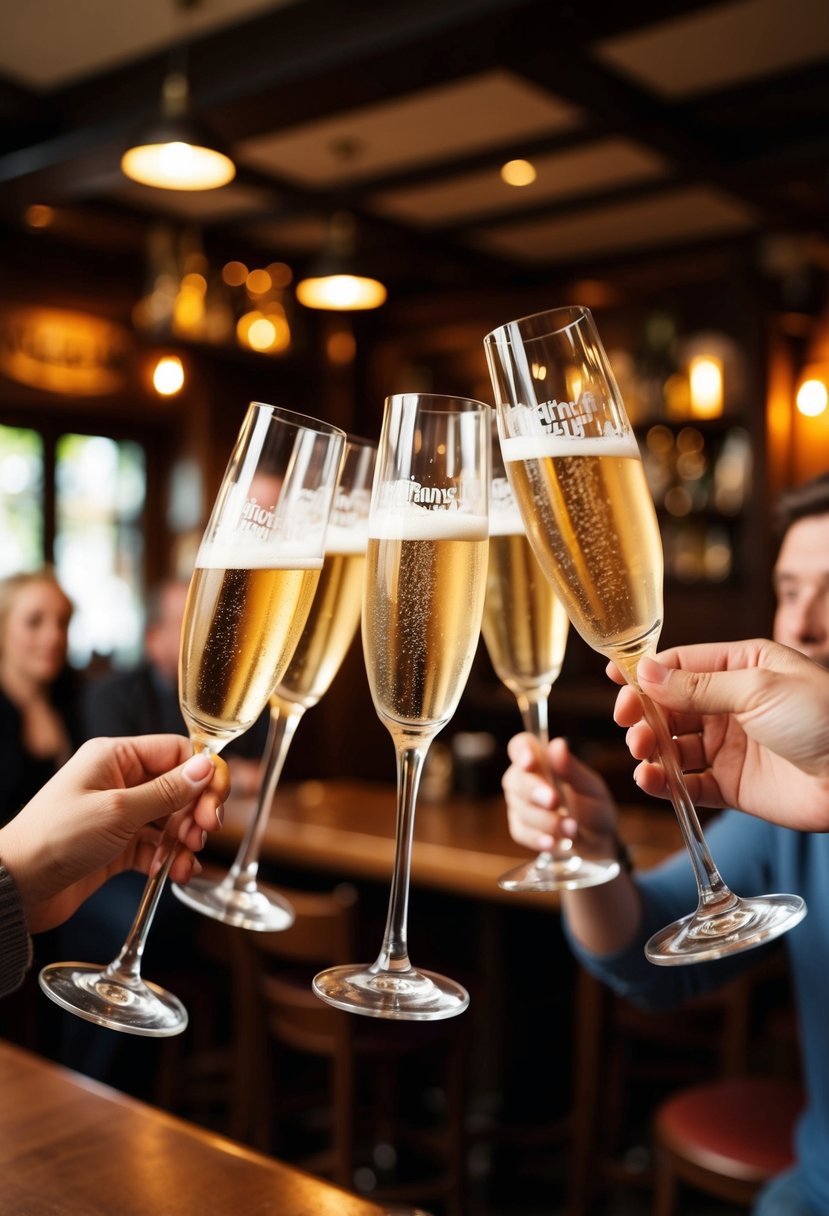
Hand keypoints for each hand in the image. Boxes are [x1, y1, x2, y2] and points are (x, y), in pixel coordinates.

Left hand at [0, 735, 229, 932]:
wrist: (16, 887)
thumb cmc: (55, 838)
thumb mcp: (118, 811)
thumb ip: (167, 791)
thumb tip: (207, 766)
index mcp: (116, 757)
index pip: (177, 752)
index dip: (203, 774)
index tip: (217, 801)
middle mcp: (120, 781)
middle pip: (179, 787)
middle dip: (197, 810)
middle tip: (205, 832)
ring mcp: (120, 814)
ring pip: (171, 820)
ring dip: (186, 839)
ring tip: (187, 858)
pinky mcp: (118, 847)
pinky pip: (157, 847)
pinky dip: (170, 859)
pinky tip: (174, 873)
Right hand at [502, 733, 619, 854]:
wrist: (599, 843)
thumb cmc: (594, 807)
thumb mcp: (590, 787)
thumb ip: (571, 769)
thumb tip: (557, 744)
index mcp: (542, 761)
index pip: (520, 746)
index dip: (521, 751)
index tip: (529, 762)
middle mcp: (525, 780)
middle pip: (514, 779)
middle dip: (533, 791)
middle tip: (554, 801)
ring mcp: (520, 805)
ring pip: (520, 809)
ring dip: (546, 820)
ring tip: (572, 829)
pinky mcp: (521, 829)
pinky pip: (522, 832)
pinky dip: (539, 838)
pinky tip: (554, 842)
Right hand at [610, 639, 828, 830]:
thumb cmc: (823, 717)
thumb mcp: (758, 688)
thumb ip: (697, 686)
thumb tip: (645, 673)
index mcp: (742, 667)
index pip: (681, 665)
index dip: (647, 673)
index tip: (615, 681)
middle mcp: (732, 704)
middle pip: (670, 706)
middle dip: (644, 714)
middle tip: (628, 724)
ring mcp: (730, 746)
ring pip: (673, 746)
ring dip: (650, 749)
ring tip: (642, 753)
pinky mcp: (732, 785)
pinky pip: (688, 784)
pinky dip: (665, 784)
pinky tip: (651, 780)